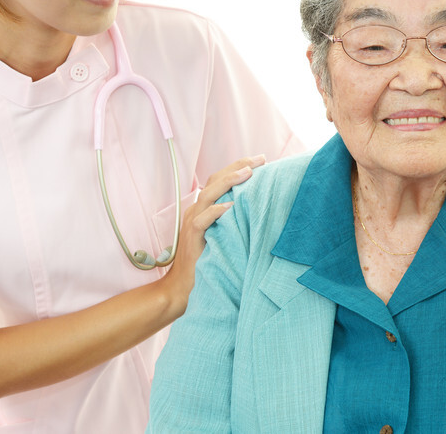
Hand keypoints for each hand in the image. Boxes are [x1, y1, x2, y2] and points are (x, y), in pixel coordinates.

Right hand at [165, 154, 265, 300]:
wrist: (183, 287)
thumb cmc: (208, 262)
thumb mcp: (224, 235)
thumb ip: (234, 220)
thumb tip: (260, 208)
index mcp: (203, 208)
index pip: (220, 180)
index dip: (238, 167)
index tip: (261, 161)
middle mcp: (196, 210)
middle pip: (214, 180)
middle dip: (238, 166)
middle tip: (261, 159)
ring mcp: (192, 222)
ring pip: (208, 195)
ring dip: (228, 182)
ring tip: (248, 173)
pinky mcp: (191, 238)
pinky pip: (201, 221)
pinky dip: (215, 211)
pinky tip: (231, 206)